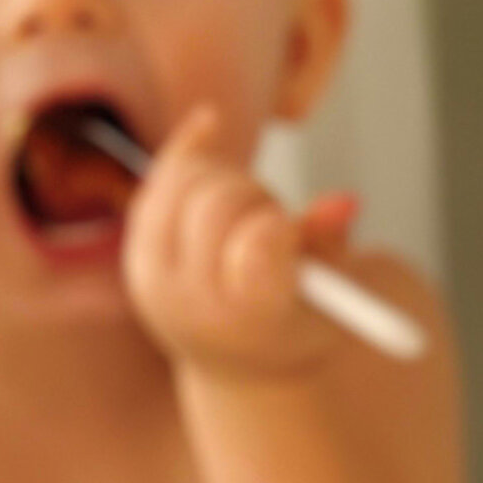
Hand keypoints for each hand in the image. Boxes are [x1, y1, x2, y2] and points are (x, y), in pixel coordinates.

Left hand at [124, 106, 360, 376]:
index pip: (251, 259)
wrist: (240, 357)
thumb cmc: (297, 320)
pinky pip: (161, 174)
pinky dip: (191, 148)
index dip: (273, 231)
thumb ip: (333, 248)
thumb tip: (343, 202)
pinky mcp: (139, 245)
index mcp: (248, 325)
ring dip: (233, 183)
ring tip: (254, 217)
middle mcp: (189, 304)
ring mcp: (153, 274)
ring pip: (189, 179)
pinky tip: (210, 124)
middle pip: (219, 206)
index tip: (289, 221)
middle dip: (260, 199)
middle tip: (280, 218)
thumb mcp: (333, 295)